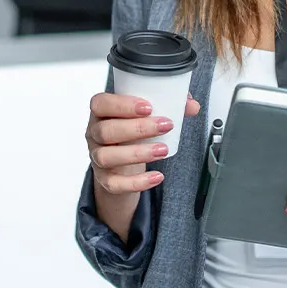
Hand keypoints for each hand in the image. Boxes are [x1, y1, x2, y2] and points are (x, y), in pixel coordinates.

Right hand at [84, 91, 201, 196]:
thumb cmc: (132, 131)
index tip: (148, 106)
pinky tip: (157, 176)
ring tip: (163, 150)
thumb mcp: (145, 115)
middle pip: (106, 131)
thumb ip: (169, 105)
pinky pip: (115, 184)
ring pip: (107, 157)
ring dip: (138, 153)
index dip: (122, 104)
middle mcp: (94, 134)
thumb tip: (192, 105)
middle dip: (138, 128)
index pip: (100, 103)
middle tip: (165, 126)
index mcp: (100, 112)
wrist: (121, 163)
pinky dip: (137, 182)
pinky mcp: (105, 179)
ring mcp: (97, 157)